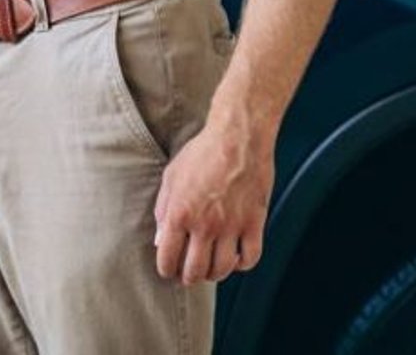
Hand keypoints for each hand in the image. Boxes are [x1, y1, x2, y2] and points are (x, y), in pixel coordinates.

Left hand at [154, 117, 273, 285]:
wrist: (237, 139)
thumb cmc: (202, 153)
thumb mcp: (171, 177)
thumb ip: (163, 209)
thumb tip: (160, 238)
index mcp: (179, 213)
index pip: (168, 257)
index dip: (166, 269)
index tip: (168, 271)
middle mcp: (205, 225)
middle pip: (196, 270)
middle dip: (189, 277)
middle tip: (189, 275)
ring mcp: (232, 226)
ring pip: (223, 269)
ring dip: (214, 274)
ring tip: (210, 269)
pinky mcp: (255, 223)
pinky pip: (250, 258)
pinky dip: (242, 264)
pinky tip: (236, 258)